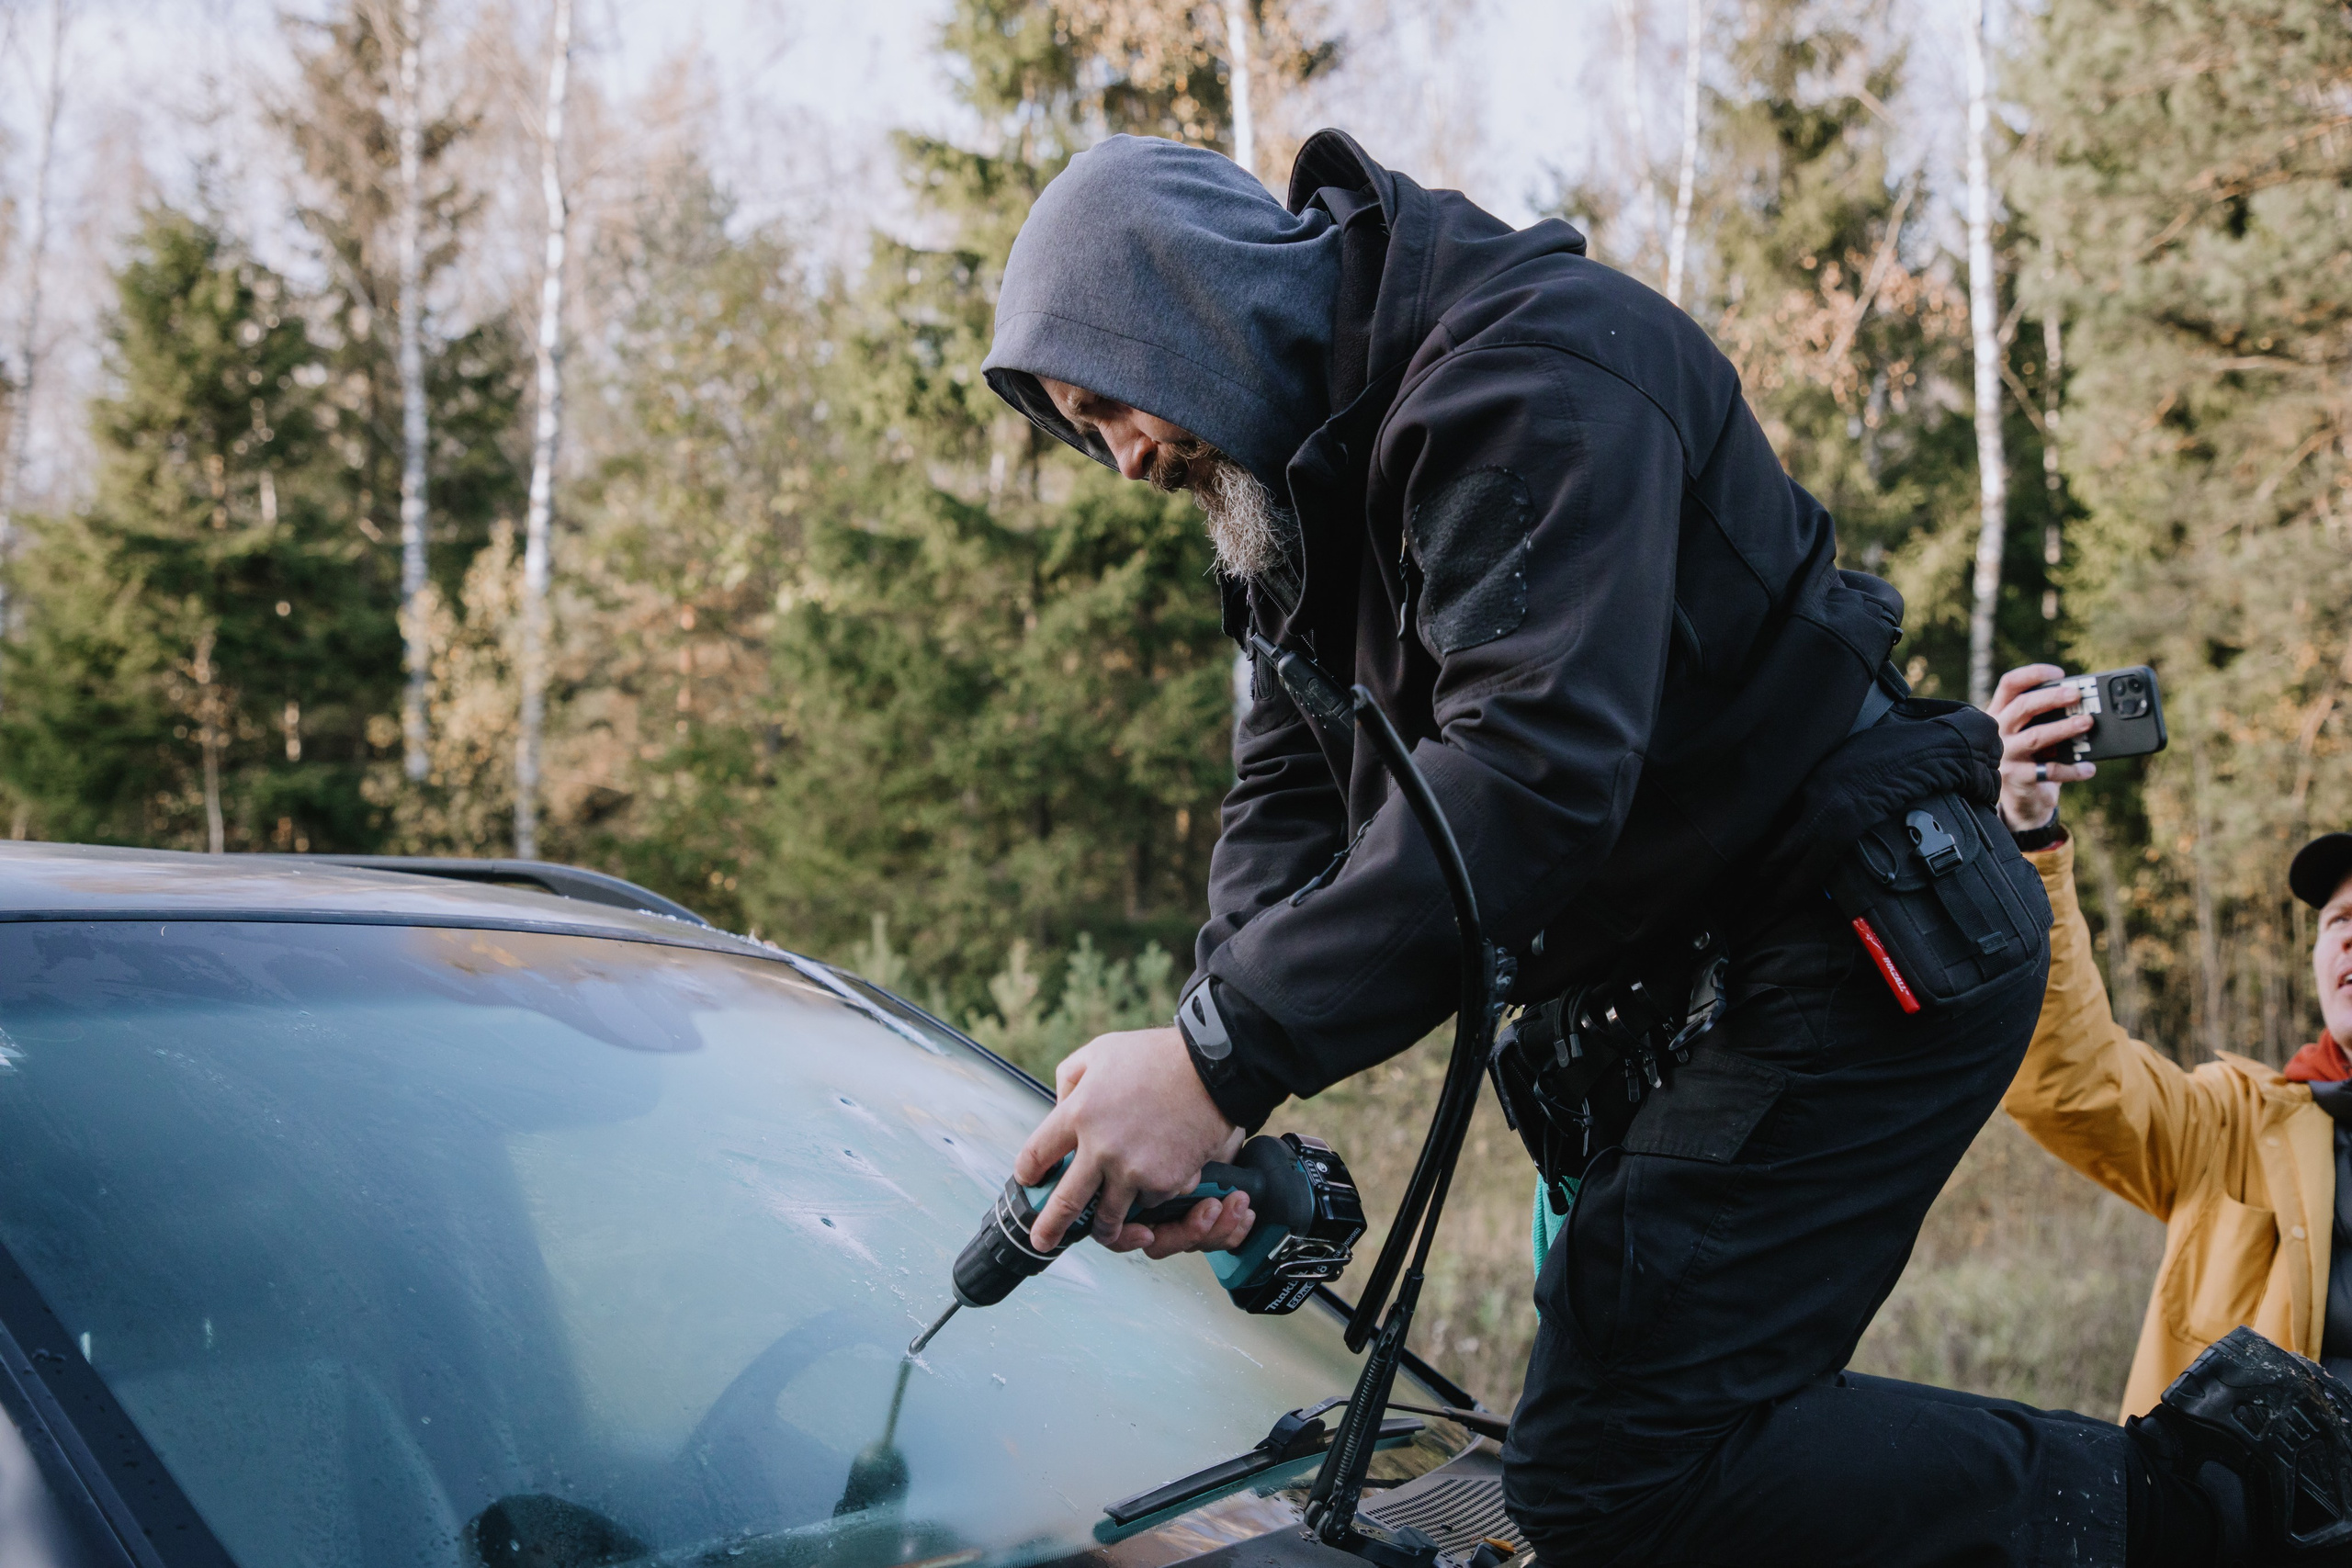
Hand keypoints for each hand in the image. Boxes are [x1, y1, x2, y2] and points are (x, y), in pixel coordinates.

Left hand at [1013, 1026, 1248, 1258]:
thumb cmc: (1157, 1055)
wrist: (1213, 1068)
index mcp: (1078, 1113)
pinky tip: (1155, 1181)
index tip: (1029, 1179)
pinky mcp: (1164, 1183)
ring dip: (1104, 1228)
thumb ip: (1070, 1080)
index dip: (1028, 1171)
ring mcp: (1133, 1170)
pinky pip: (1149, 1203)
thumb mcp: (1100, 1051)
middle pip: (1065, 1204)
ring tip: (1103, 1230)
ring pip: (1109, 1218)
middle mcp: (1100, 1148)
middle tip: (1042, 1240)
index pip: (1036, 1154)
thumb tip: (1062, 1106)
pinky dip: (1150, 1197)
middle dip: (1049, 1228)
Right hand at [1988, 663, 2095, 833]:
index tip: (2060, 673)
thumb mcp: (2033, 731)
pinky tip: (2089, 768)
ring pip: (2035, 737)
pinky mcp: (2017, 777)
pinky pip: (2048, 770)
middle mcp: (1998, 731)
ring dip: (2063, 728)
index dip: (2034, 674)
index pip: (2010, 684)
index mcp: (2000, 712)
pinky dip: (2072, 769)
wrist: (2022, 798)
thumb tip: (2083, 704)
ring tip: (2087, 723)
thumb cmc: (2033, 756)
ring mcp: (2005, 755)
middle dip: (2052, 697)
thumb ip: (2048, 717)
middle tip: (2077, 694)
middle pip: (2022, 706)